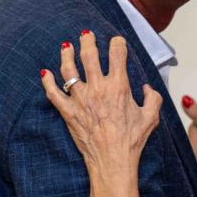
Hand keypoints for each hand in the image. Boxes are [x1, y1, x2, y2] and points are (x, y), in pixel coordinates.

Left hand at [41, 32, 161, 177]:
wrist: (113, 161)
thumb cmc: (132, 141)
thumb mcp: (151, 117)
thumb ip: (152, 98)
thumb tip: (146, 88)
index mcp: (119, 86)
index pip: (117, 54)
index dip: (117, 43)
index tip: (116, 41)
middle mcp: (98, 88)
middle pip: (89, 55)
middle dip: (87, 41)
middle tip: (87, 34)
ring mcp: (80, 100)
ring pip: (68, 70)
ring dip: (66, 55)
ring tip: (66, 46)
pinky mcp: (68, 112)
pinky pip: (53, 93)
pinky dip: (47, 82)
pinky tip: (44, 73)